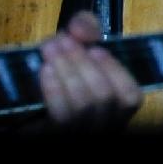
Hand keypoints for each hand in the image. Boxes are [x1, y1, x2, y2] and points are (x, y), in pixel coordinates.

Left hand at [38, 12, 142, 131]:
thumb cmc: (66, 74)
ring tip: (50, 49)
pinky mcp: (58, 134)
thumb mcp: (81, 47)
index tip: (96, 49)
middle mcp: (107, 124)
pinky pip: (60, 114)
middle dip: (82, 63)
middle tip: (62, 40)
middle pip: (103, 96)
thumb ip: (86, 29)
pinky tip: (45, 70)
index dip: (114, 70)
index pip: (130, 96)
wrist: (32, 114)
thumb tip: (80, 28)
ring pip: (82, 105)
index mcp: (120, 107)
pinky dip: (53, 89)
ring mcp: (83, 132)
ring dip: (66, 72)